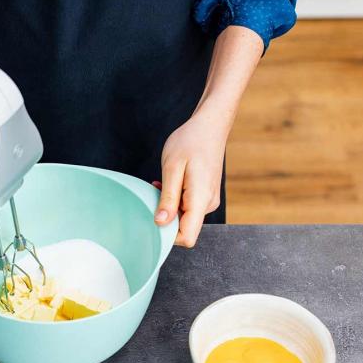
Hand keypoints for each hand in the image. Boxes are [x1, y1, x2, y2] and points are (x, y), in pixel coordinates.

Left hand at [153, 110, 227, 247]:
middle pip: (184, 228)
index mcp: (200, 199)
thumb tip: (160, 223)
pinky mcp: (205, 194)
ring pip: (184, 216)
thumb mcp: (172, 168)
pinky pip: (187, 206)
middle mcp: (208, 204)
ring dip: (168, 205)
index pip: (188, 237)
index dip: (168, 236)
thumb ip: (167, 197)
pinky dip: (174, 199)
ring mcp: (208, 199)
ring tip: (161, 183)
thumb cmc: (191, 142)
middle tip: (154, 193)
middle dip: (165, 217)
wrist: (210, 126)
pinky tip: (167, 184)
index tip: (153, 220)